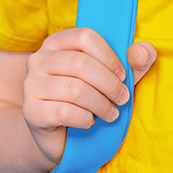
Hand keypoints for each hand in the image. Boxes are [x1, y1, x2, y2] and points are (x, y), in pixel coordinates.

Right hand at [22, 28, 156, 165]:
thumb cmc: (90, 98)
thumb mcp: (114, 77)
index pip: (85, 37)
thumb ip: (134, 62)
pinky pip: (65, 112)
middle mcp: (39, 59)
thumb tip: (142, 53)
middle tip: (123, 99)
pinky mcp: (31, 111)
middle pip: (80, 63)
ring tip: (112, 113)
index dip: (109, 56)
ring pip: (75, 89)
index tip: (123, 75)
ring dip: (101, 104)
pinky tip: (90, 121)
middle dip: (109, 84)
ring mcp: (31, 85)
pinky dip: (85, 118)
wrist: (61, 135)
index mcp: (57, 42)